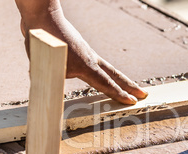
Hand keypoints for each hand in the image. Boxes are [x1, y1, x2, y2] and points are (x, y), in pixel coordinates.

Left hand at [16, 0, 146, 103]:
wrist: (43, 16)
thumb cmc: (44, 40)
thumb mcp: (46, 66)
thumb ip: (50, 83)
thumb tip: (49, 97)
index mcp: (86, 66)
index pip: (107, 84)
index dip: (120, 94)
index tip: (132, 102)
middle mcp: (91, 60)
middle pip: (115, 75)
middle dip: (130, 87)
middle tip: (144, 95)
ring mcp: (87, 53)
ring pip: (109, 69)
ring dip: (121, 79)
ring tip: (130, 86)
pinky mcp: (80, 50)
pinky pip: (98, 65)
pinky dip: (105, 73)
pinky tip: (101, 75)